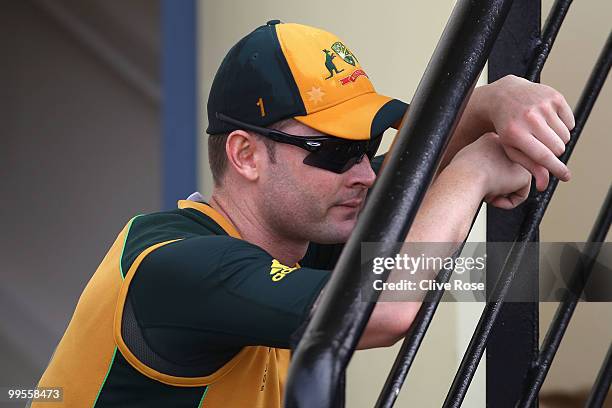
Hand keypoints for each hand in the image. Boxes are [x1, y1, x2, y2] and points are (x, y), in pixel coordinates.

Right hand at [450, 132, 531, 209]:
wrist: (466, 176)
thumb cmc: (459, 171)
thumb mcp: (463, 159)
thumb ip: (475, 160)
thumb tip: (476, 170)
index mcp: (491, 139)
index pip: (493, 162)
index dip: (483, 175)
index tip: (475, 180)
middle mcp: (508, 147)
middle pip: (503, 173)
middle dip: (493, 185)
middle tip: (481, 187)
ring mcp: (518, 161)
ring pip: (510, 185)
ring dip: (497, 193)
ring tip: (485, 191)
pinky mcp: (525, 175)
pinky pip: (518, 196)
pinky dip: (506, 202)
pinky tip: (493, 196)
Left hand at [475, 75, 574, 190]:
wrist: (504, 96)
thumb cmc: (507, 127)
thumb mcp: (511, 148)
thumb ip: (528, 166)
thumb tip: (543, 186)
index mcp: (516, 133)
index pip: (543, 156)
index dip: (556, 169)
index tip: (566, 177)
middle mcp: (529, 118)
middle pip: (558, 148)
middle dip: (553, 152)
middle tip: (542, 147)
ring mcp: (543, 105)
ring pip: (566, 136)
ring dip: (558, 140)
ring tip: (542, 135)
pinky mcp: (554, 97)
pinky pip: (570, 122)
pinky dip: (563, 126)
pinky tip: (547, 122)